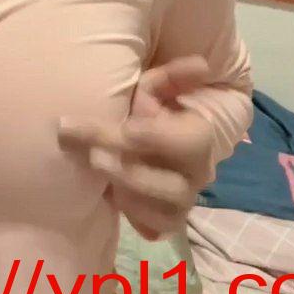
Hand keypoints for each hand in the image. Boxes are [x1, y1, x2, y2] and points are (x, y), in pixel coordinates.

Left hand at [58, 56, 214, 240]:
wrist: (144, 142)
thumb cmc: (148, 108)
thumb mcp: (155, 87)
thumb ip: (171, 76)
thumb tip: (201, 64)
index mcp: (198, 138)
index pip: (189, 142)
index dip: (158, 137)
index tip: (126, 129)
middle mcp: (195, 175)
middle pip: (172, 186)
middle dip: (130, 171)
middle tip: (92, 156)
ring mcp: (180, 202)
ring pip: (163, 213)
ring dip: (128, 195)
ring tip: (96, 179)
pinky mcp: (163, 221)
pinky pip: (152, 229)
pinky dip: (133, 216)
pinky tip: (110, 199)